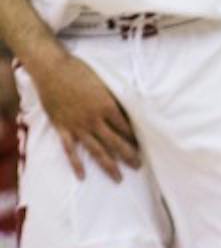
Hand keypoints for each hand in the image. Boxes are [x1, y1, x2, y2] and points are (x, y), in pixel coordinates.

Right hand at [27, 52, 139, 179]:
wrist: (51, 69)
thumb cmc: (79, 71)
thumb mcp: (104, 83)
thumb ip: (114, 99)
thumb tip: (128, 109)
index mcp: (108, 107)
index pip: (126, 128)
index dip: (135, 139)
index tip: (143, 147)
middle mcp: (95, 120)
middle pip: (116, 143)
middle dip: (129, 156)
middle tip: (139, 167)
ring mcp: (78, 126)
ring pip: (97, 150)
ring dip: (109, 165)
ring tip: (119, 178)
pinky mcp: (62, 128)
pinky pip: (70, 150)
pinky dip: (76, 163)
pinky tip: (82, 176)